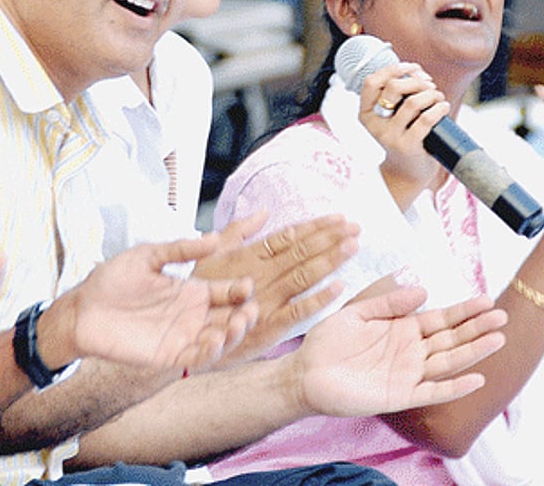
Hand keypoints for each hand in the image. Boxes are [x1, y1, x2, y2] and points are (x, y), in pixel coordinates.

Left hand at [42, 235, 257, 371]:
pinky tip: (216, 341)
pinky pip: (195, 358)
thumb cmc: (112, 280)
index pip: (226, 292)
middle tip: (251, 309)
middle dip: (244, 315)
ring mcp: (182, 337)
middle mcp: (192, 315)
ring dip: (233, 335)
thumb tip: (214, 237)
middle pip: (229, 318)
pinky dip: (209, 352)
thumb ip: (180, 249)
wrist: (83, 309)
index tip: (248, 285)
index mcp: (191, 291)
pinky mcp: (168, 355)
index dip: (240, 289)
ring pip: (218, 340)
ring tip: (238, 324)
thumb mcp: (148, 256)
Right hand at [194, 211, 358, 364]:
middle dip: (331, 238)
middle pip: (301, 251)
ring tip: (352, 246)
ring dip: (330, 260)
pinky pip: (299, 311)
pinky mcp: (269, 325)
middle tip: (356, 228)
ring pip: (304, 275)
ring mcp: (266, 299)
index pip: (289, 235)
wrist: (187, 333)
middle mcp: (261, 274)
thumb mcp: (211, 254)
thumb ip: (238, 230)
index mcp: (249, 255)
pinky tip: (340, 287)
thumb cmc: (198, 292)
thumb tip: (264, 211)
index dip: (316, 226)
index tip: (339, 218)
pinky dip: (319, 299)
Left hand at [294, 288, 506, 415]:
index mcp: (402, 329)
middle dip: (477, 328)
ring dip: (473, 352)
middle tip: (502, 317)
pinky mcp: (400, 395)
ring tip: (498, 339)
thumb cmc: (328, 343)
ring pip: (448, 361)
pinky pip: (432, 391)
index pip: (441, 318)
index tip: (487, 300)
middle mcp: (411, 351)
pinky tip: (476, 379)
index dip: (464, 310)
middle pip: (452, 338)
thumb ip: (390, 302)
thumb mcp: (358, 312)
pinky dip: (454, 387)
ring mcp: (408, 374)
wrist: (305, 373)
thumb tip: (423, 290)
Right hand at [358, 62, 450, 195]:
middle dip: (416, 81)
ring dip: (431, 94)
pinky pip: (425, 120)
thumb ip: (397, 96)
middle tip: (430, 86)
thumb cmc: (404, 137)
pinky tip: (443, 107)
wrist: (408, 172)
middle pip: (393, 87)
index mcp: (366, 113)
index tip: (412, 68)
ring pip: (411, 102)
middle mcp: (374, 124)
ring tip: (438, 97)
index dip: (393, 69)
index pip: (371, 82)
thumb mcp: (393, 117)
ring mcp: (389, 136)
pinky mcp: (407, 145)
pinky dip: (438, 108)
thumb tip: (414, 70)